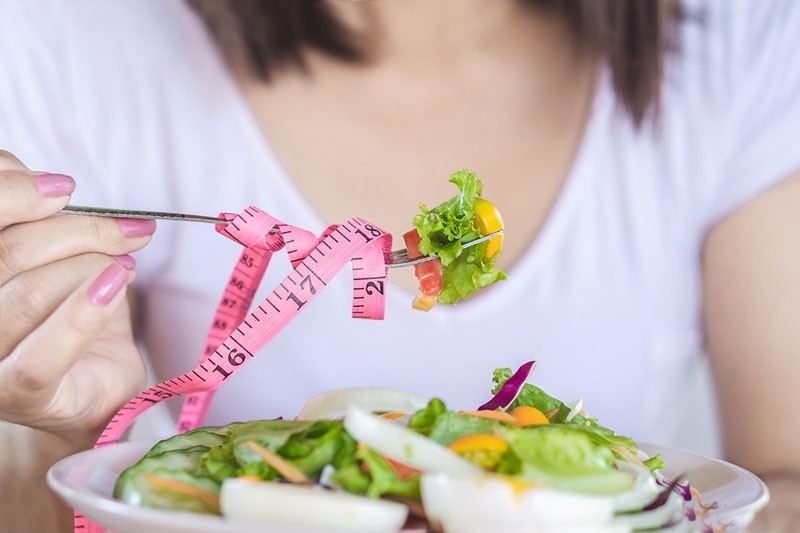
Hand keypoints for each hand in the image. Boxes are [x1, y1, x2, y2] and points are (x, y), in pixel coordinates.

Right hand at [0, 151, 153, 442]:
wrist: (97, 386)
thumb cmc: (73, 313)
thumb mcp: (60, 255)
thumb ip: (42, 219)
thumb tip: (52, 183)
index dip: (13, 190)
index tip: (66, 187)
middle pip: (9, 251)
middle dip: (80, 230)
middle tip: (126, 230)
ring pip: (30, 292)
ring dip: (92, 266)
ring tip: (125, 264)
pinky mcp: (16, 397)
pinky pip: (44, 356)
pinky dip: (86, 312)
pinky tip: (115, 286)